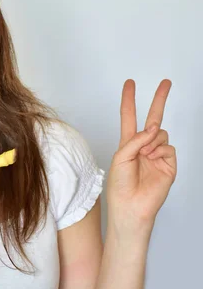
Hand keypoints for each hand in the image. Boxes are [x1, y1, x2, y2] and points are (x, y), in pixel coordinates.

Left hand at [107, 79, 176, 233]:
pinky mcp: (169, 164)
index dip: (129, 99)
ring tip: (144, 154)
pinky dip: (160, 150)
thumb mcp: (120, 157)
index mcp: (128, 142)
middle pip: (153, 117)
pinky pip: (168, 147)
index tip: (130, 83)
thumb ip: (135, 139)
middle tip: (166, 82)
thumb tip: (153, 128)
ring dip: (151, 140)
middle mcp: (144, 145)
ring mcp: (157, 154)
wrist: (130, 206)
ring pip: (160, 133)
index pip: (129, 116)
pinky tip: (153, 159)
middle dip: (160, 99)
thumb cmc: (120, 185)